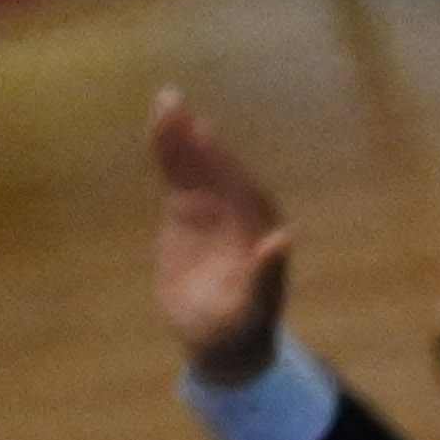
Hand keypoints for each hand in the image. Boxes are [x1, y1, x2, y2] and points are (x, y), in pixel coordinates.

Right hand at [146, 92, 293, 387]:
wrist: (219, 339)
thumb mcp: (253, 310)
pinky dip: (167, 152)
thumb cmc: (241, 329)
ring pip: (196, 166)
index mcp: (261, 232)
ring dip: (180, 136)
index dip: (223, 163)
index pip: (241, 190)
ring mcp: (214, 209)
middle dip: (198, 140)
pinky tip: (157, 125)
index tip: (206, 134)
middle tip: (175, 103)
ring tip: (164, 101)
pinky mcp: (189, 210)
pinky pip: (177, 175)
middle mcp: (241, 215)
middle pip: (217, 170)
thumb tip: (283, 240)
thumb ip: (266, 276)